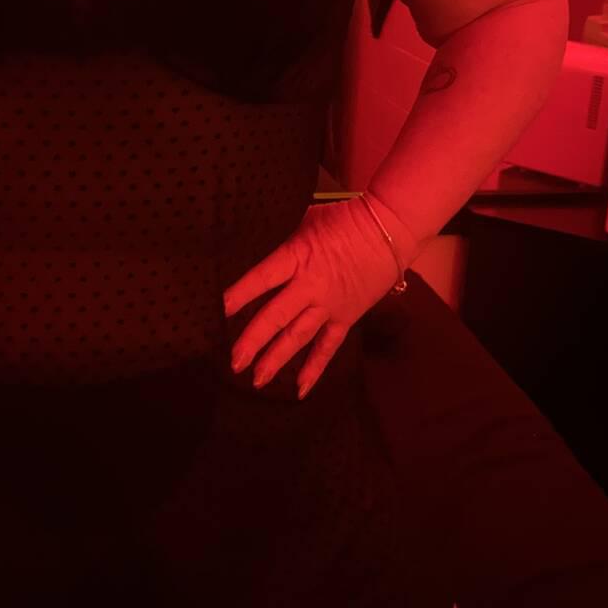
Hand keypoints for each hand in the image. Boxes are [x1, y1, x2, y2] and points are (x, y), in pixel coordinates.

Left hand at [222, 198, 402, 398]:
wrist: (389, 230)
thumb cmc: (345, 218)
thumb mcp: (307, 219)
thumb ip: (283, 238)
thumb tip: (258, 240)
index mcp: (297, 257)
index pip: (262, 278)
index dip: (239, 294)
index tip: (217, 311)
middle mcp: (311, 286)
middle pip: (276, 316)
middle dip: (253, 340)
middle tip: (233, 361)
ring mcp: (329, 305)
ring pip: (299, 337)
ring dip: (277, 359)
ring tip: (257, 380)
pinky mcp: (346, 317)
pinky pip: (328, 347)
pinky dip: (315, 368)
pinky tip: (300, 389)